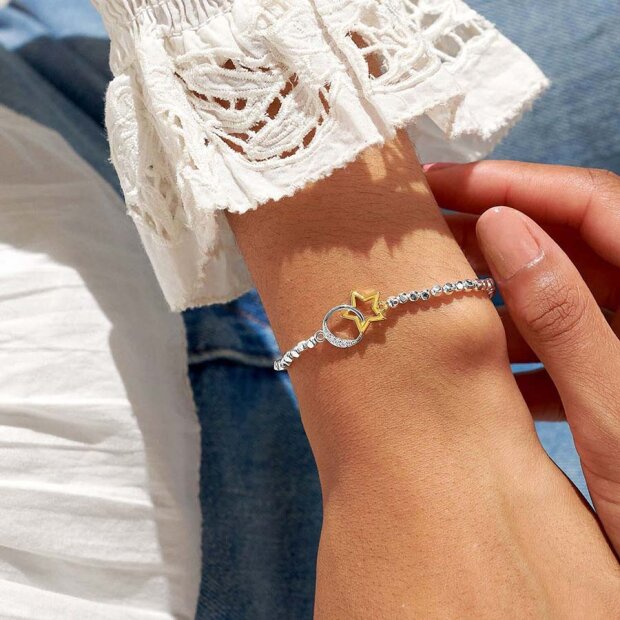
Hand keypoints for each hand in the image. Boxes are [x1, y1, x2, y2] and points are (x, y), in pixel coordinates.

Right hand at [425, 161, 619, 555]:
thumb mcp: (616, 409)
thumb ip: (563, 315)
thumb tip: (502, 228)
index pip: (593, 202)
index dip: (515, 183)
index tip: (444, 184)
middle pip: (570, 239)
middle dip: (494, 229)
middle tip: (425, 228)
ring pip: (560, 290)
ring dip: (500, 291)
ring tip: (440, 291)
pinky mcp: (614, 374)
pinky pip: (562, 339)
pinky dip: (519, 344)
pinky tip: (481, 361)